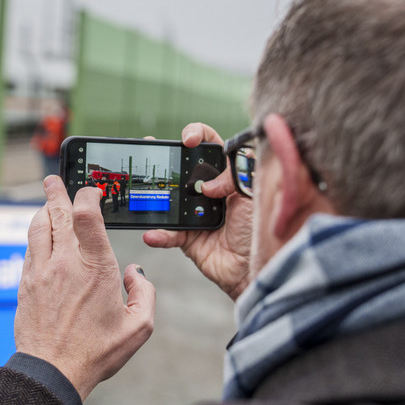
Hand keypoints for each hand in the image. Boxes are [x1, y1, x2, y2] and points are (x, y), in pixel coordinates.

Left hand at [15, 176, 155, 400]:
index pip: (86, 216)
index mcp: (96, 268)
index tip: (92, 191)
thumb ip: (144, 293)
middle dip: (57, 191)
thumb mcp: (139, 326)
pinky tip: (41, 233)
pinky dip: (36, 233)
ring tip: (48, 199)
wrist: (52, 370)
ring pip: (39, 226)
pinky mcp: (26, 282)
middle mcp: (65, 263)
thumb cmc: (96, 352)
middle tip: (55, 179)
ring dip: (44, 208)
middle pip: (57, 212)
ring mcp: (41, 271)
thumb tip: (135, 273)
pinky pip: (29, 247)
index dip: (88, 195)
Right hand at [142, 123, 253, 299]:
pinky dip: (159, 233)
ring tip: (141, 188)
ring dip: (155, 194)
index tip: (188, 139)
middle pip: (184, 167)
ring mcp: (196, 214)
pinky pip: (168, 233)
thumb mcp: (255, 194)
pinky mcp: (187, 237)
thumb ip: (234, 177)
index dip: (198, 134)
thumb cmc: (263, 230)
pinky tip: (153, 232)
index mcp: (229, 175)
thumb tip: (206, 184)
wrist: (257, 270)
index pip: (212, 145)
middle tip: (154, 151)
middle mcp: (211, 191)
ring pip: (170, 198)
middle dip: (167, 158)